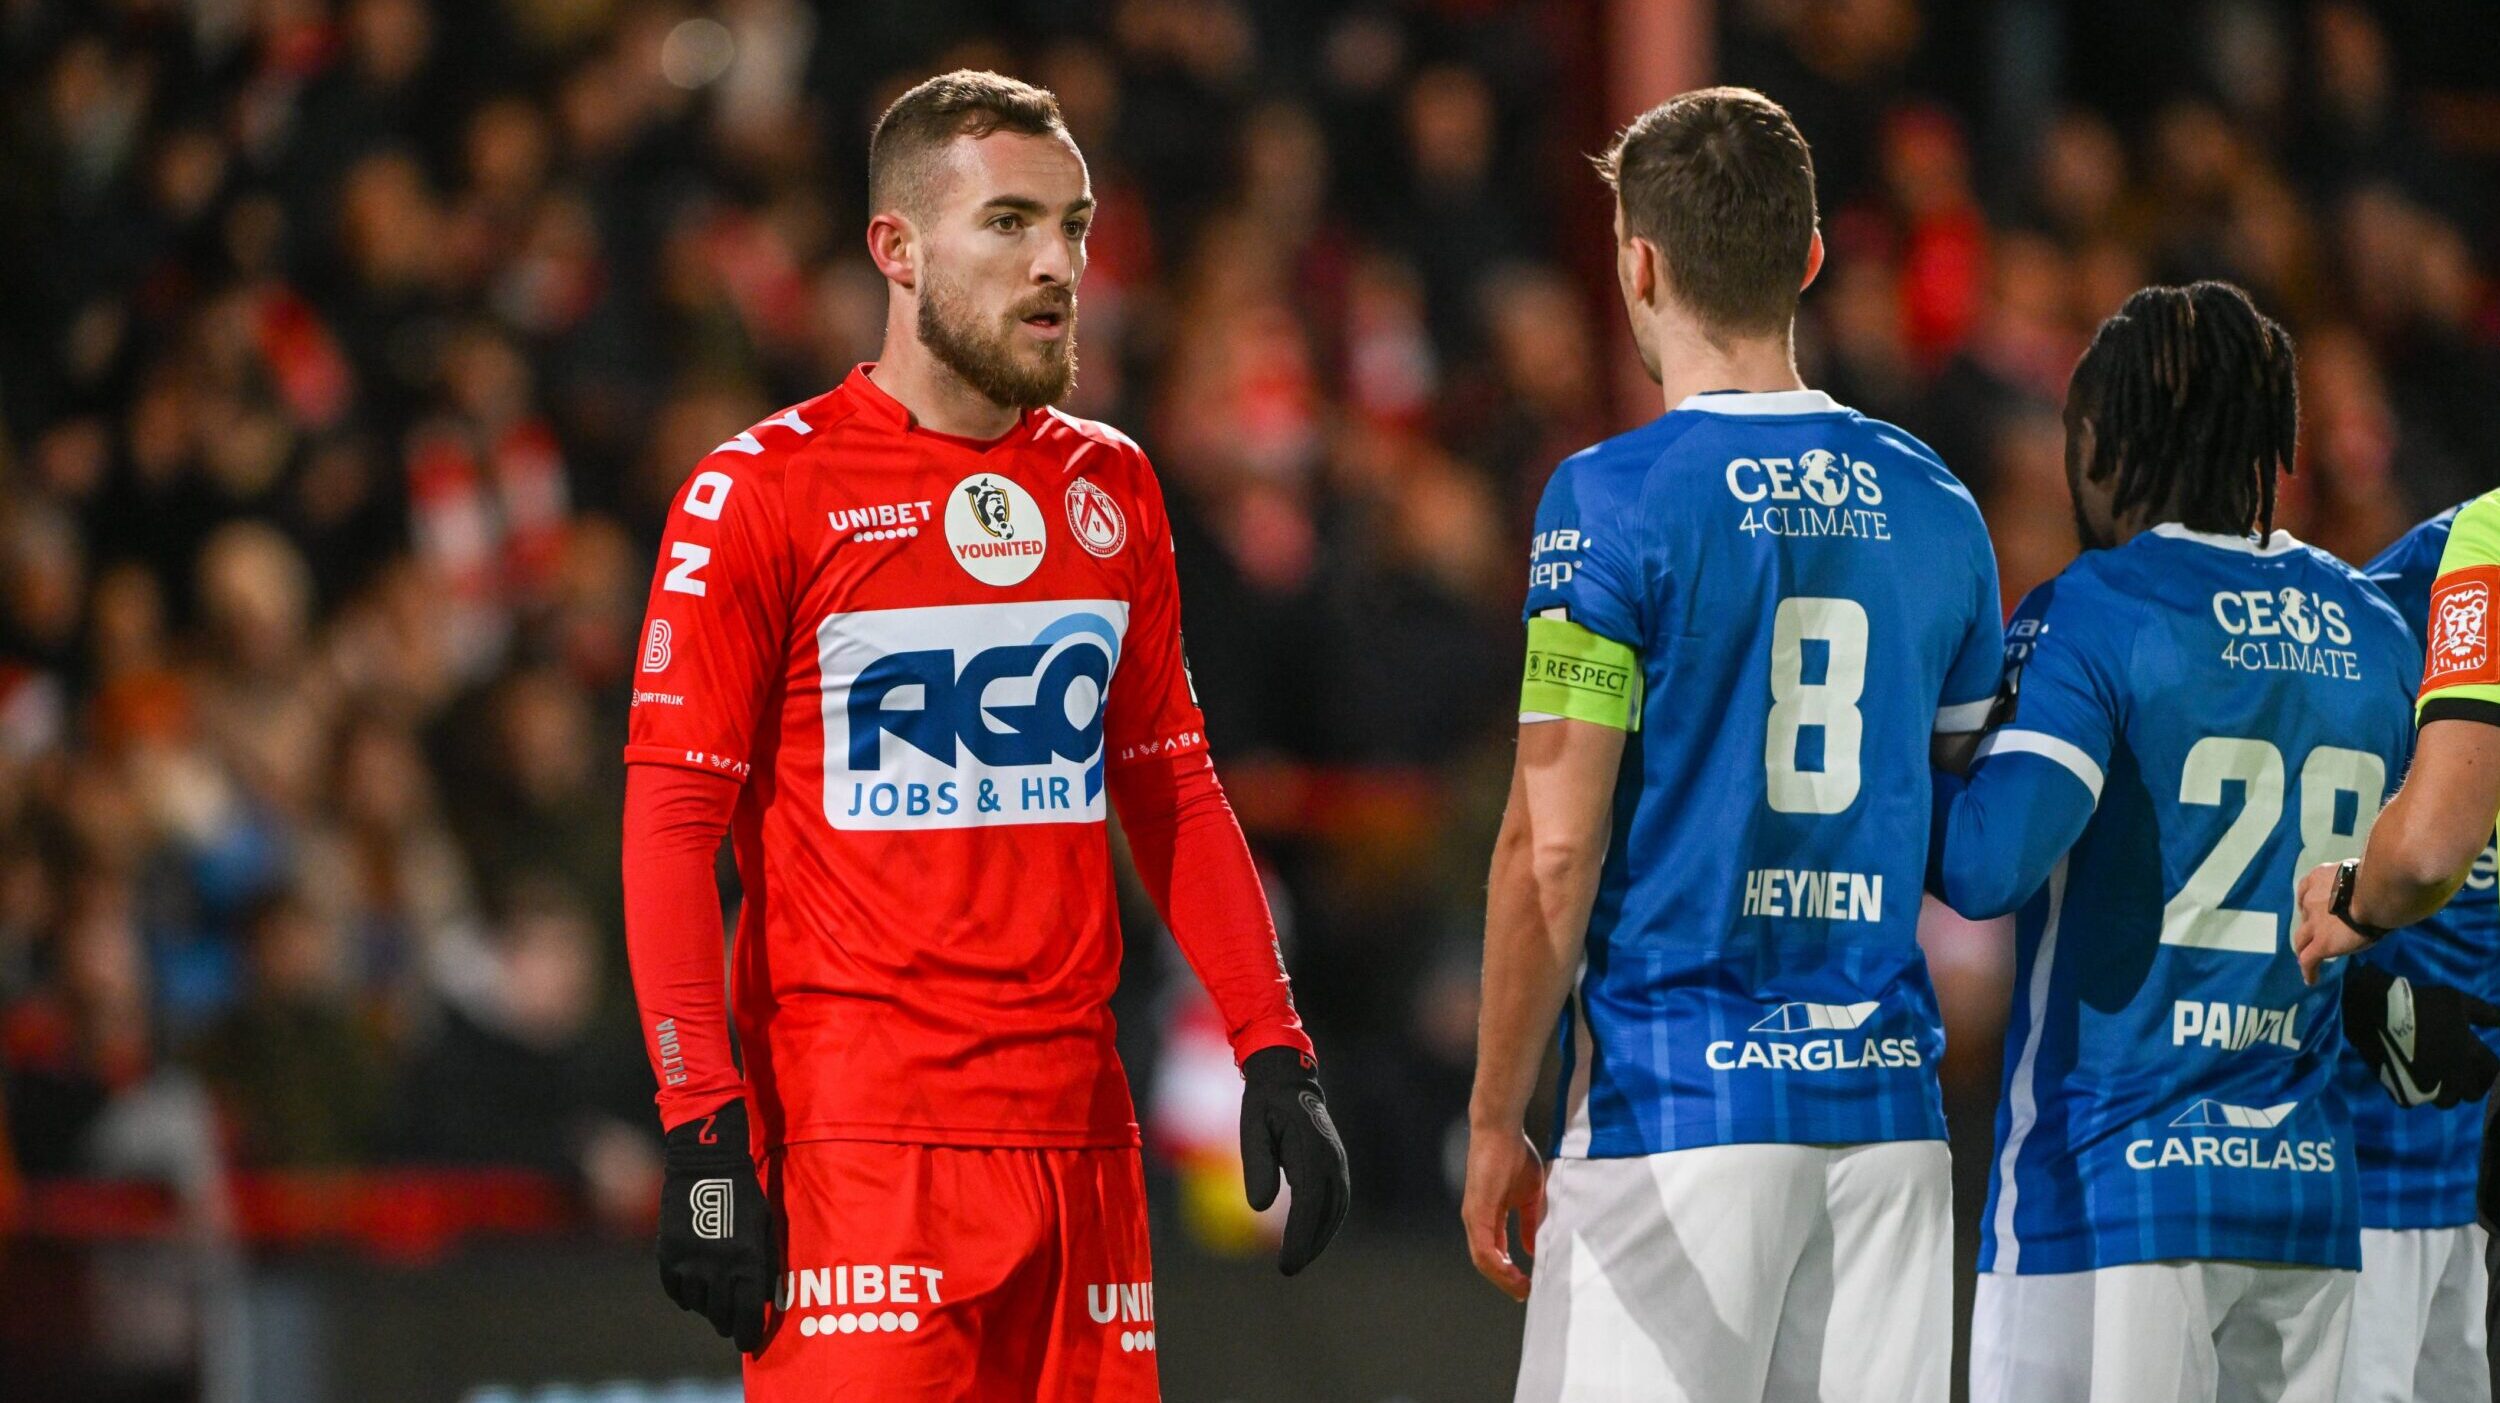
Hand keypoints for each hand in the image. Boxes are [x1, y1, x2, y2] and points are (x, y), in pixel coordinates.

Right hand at [657, 1100, 776, 1352]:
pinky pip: (677, 1292)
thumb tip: (766, 1301)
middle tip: (734, 1321)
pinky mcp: (667, 1257)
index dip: (749, 1335)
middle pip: (722, 1317)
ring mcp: (689, 1265)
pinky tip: (696, 1287)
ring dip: (709, 1306)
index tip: (750, 1343)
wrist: (705, 1167)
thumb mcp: (766, 1228)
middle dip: (730, 1323)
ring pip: (699, 1306)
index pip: (748, 1316)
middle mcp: (717, 1270)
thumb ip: (768, 1265)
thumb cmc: (745, 1196)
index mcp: (747, 1263)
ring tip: (716, 1297)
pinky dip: (687, 1295)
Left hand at [1240, 1046, 1350, 1274]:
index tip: (1287, 1262)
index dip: (1300, 1236)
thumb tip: (1259, 1207)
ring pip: (1337, 1209)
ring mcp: (1337, 1161)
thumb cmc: (1264, 1104)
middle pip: (1328, 1211)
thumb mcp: (1251, 1127)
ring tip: (1297, 1259)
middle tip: (1289, 1268)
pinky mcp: (1335, 1165)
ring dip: (1320, 1237)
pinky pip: (1335, 1201)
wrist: (1288, 1079)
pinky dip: (1325, 1223)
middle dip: (1311, 1243)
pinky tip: (1309, 1238)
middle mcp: (1331, 1158)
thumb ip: (1257, 1164)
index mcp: (1312, 1150)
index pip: (1310, 1203)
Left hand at [1461, 1124, 1544, 1301]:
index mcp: (1489, 1217)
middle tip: (1526, 1293)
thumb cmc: (1515, 1156)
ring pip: (1483, 1261)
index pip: (1496, 1252)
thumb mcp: (1529, 1197)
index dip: (1510, 1271)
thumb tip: (1531, 1249)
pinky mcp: (1476, 1212)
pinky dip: (1498, 1265)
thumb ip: (1529, 1223)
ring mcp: (1474, 1217)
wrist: (1502, 1131)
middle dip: (1506, 1281)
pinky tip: (1514, 1274)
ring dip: (1503, 1279)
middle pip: (1487, 1262)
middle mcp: (1477, 1221)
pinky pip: (1483, 1248)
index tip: (1529, 1284)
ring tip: (1523, 1289)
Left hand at [2294, 861, 2376, 984]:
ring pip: (2301, 940)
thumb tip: (2370, 886)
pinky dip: (2309, 970)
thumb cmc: (2379, 878)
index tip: (2315, 912)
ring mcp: (2314, 922)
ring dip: (2304, 949)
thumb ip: (2357, 881)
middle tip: (2318, 935)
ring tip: (2308, 958)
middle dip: (2309, 926)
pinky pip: (2308, 960)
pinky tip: (2311, 979)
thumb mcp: (2362, 873)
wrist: (2377, 891)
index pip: (2306, 892)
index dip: (2309, 904)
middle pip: (2304, 917)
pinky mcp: (2322, 943)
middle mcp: (2311, 899)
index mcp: (2319, 878)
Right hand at [2343, 962, 2499, 1107]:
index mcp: (2469, 1056)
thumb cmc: (2420, 1003)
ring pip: (2446, 1102)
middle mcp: (2454, 1078)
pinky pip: (2416, 1102)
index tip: (2478, 1062)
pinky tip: (2409, 1077)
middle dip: (2468, 1083)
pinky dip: (2414, 1092)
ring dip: (2444, 1091)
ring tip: (2433, 1076)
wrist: (2374, 1010)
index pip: (2493, 1074)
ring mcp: (2428, 1089)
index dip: (2488, 1069)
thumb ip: (2485, 1014)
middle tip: (2456, 1070)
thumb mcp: (2457, 1001)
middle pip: (2472, 1094)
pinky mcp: (2403, 1094)